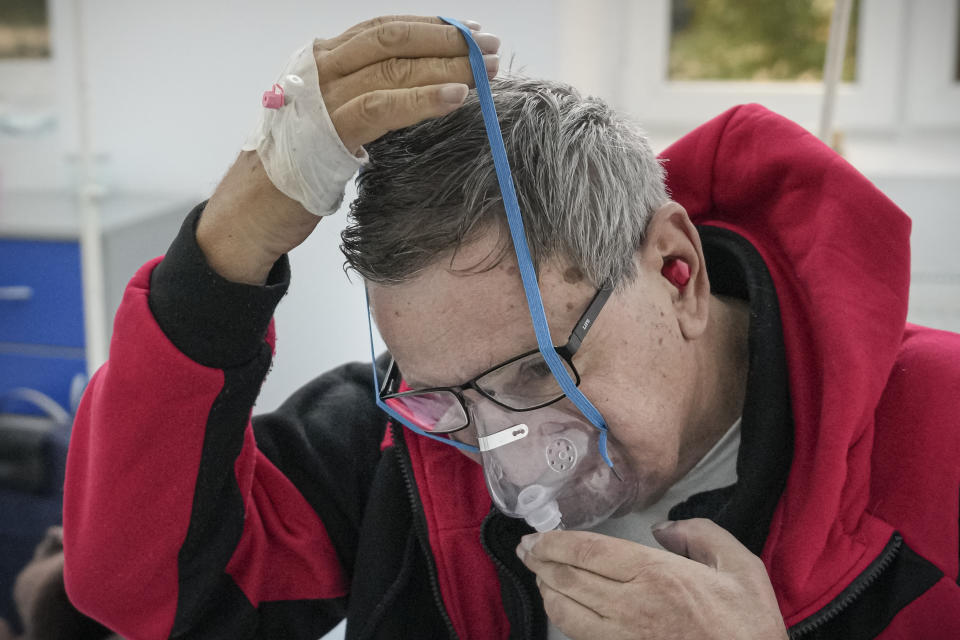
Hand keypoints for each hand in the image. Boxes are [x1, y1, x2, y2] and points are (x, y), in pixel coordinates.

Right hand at [199, 16, 499, 283]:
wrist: (249, 215)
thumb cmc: (295, 173)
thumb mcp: (334, 127)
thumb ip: (367, 103)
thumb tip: (419, 95)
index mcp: (321, 63)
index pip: (382, 31)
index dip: (430, 28)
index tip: (469, 32)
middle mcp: (319, 70)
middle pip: (393, 41)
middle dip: (447, 41)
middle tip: (489, 48)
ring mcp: (320, 98)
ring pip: (392, 68)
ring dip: (446, 66)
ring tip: (486, 72)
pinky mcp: (326, 134)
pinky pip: (382, 107)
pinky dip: (424, 99)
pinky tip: (458, 96)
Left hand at [517, 518, 787, 639]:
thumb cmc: (749, 625)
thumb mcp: (740, 566)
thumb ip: (701, 534)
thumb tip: (663, 528)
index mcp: (656, 573)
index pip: (588, 552)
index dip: (555, 542)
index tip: (536, 536)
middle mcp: (632, 604)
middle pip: (569, 579)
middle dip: (540, 562)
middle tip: (525, 550)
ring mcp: (625, 636)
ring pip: (567, 611)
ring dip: (547, 590)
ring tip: (539, 575)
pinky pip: (581, 636)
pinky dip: (563, 619)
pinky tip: (562, 608)